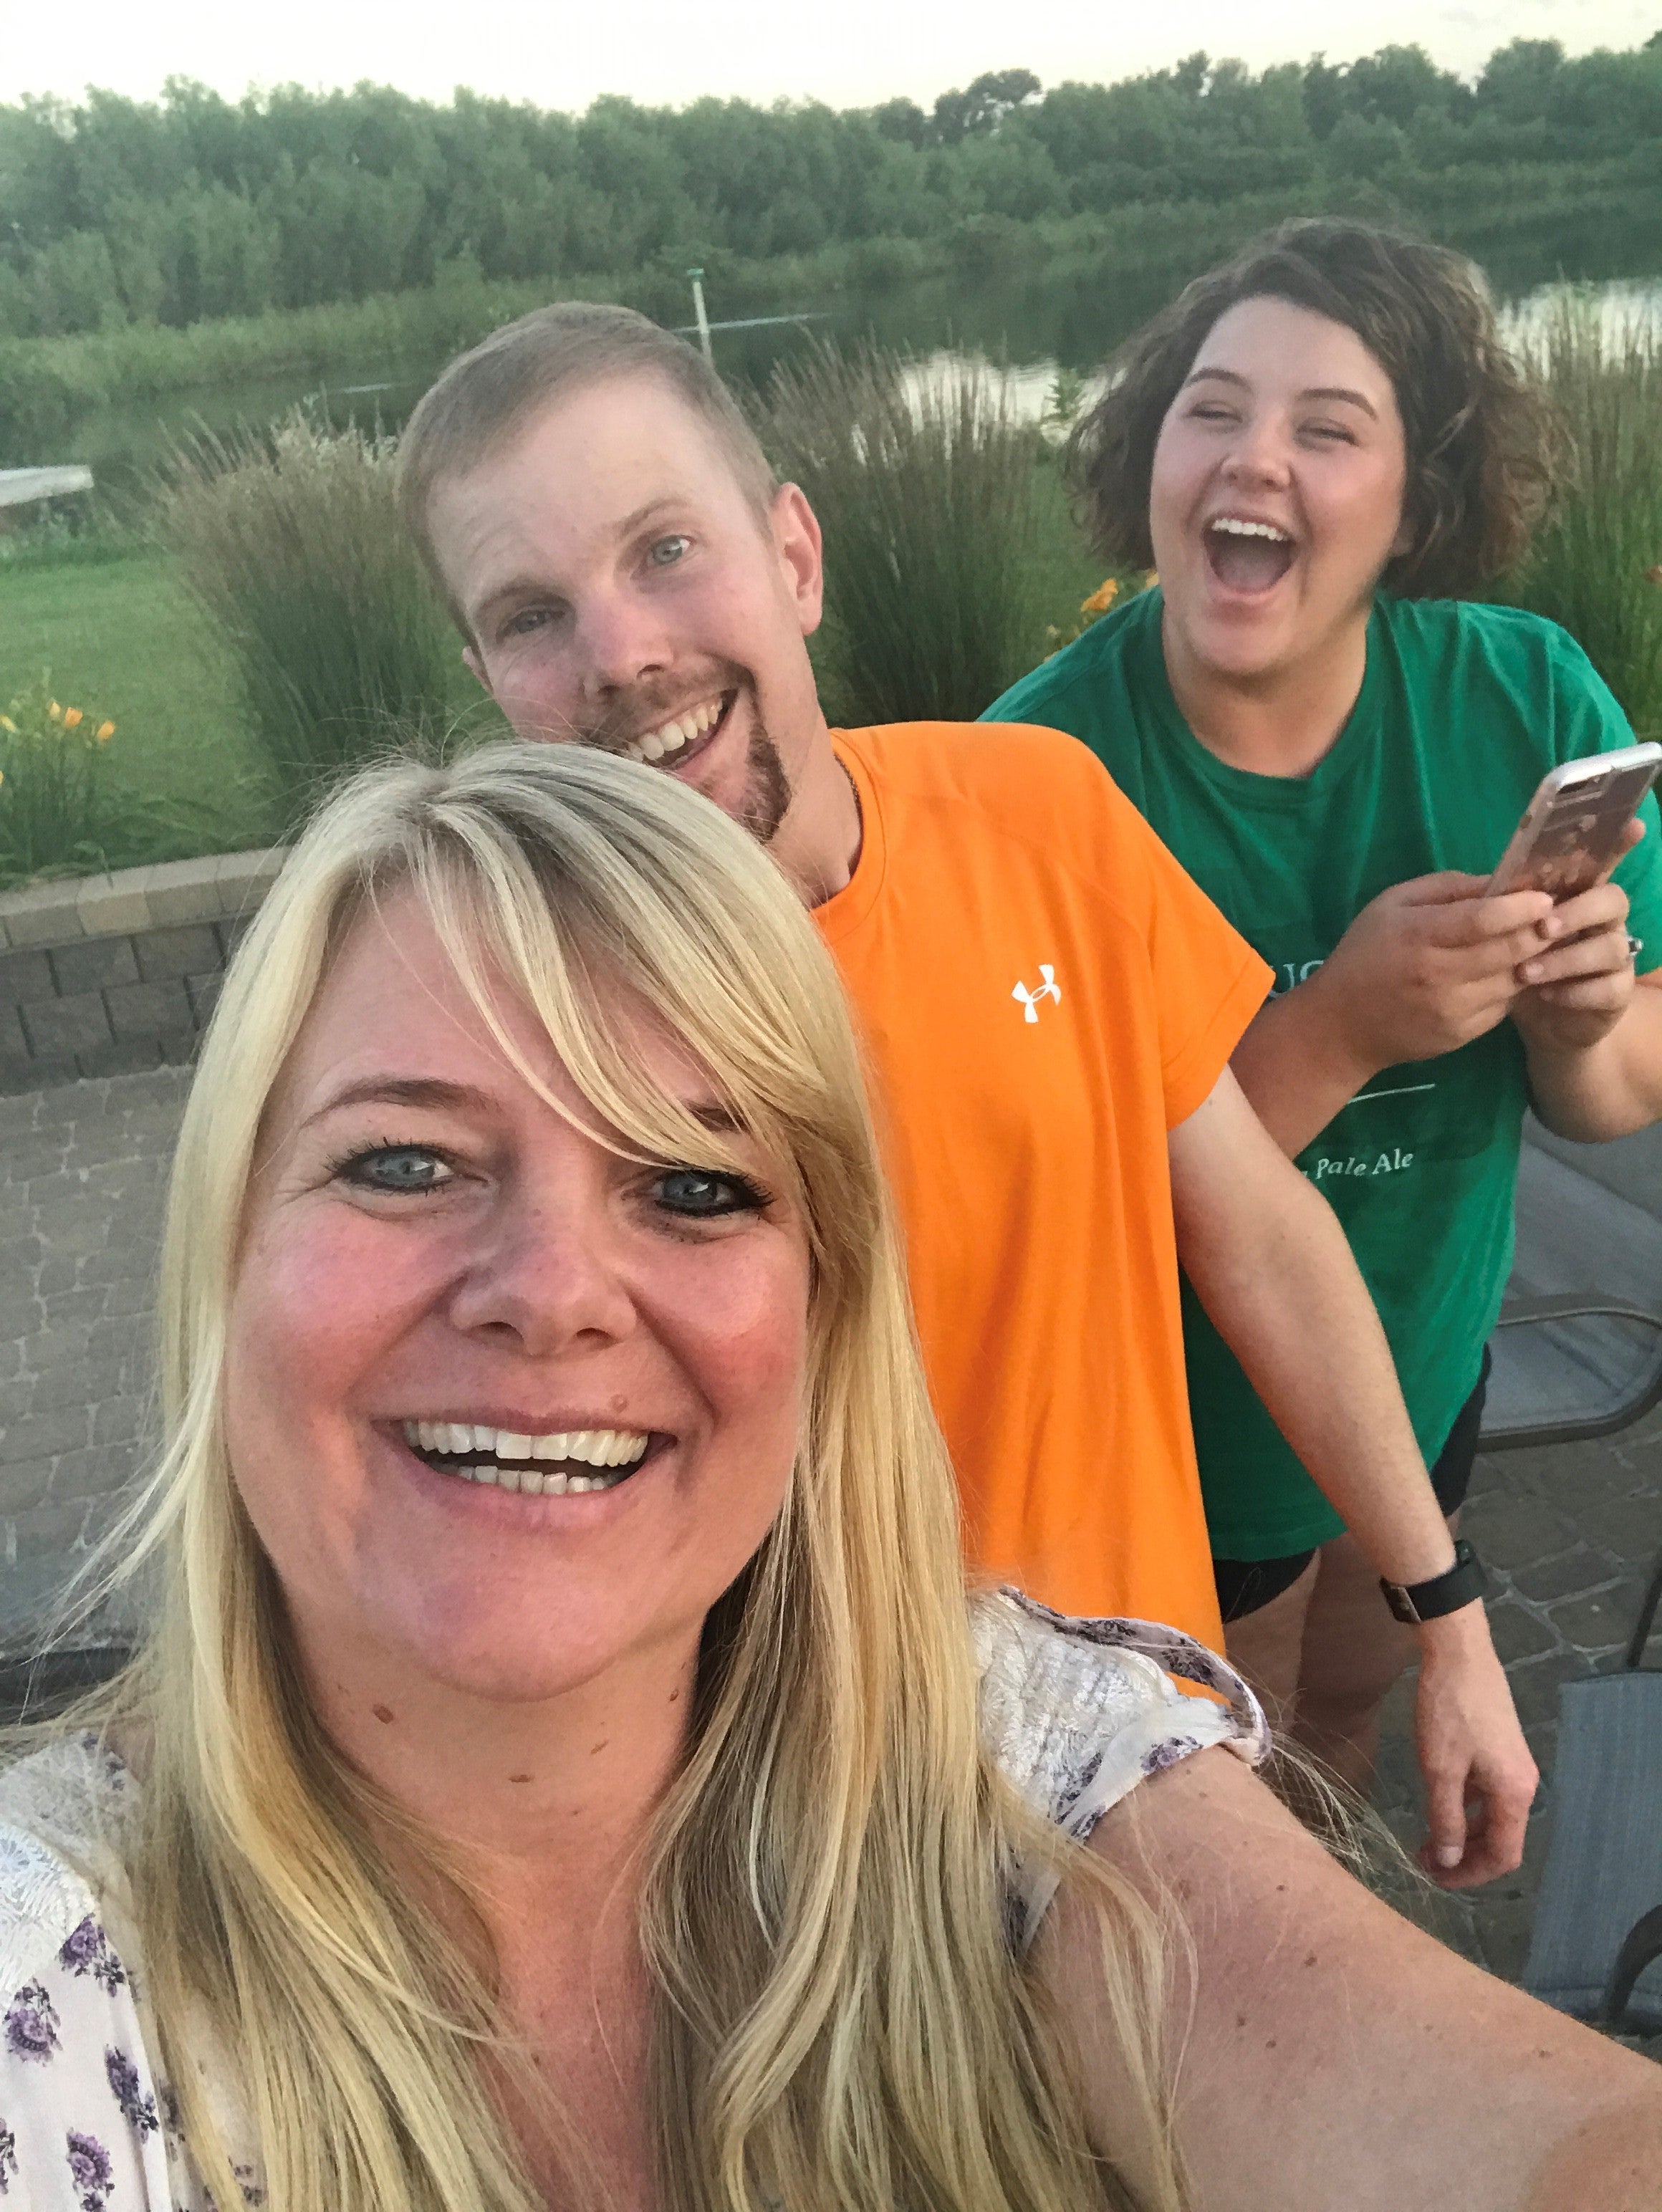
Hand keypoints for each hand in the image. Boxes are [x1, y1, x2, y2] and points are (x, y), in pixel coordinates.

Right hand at [1307, 873, 1555, 1080]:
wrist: (1342, 1025)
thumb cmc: (1366, 953)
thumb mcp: (1392, 904)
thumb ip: (1446, 889)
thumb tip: (1500, 882)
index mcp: (1419, 936)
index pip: (1483, 919)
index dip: (1521, 907)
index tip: (1544, 897)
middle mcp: (1439, 976)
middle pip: (1510, 950)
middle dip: (1540, 932)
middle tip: (1553, 918)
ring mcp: (1453, 1011)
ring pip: (1514, 980)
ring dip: (1530, 960)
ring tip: (1534, 943)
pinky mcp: (1462, 1035)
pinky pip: (1503, 1006)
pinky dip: (1510, 987)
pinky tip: (1502, 974)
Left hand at [1413, 1604, 1537, 1887]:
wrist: (1459, 1653)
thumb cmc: (1448, 1711)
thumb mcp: (1439, 1769)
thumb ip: (1446, 1820)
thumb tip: (1450, 1861)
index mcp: (1515, 1793)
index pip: (1504, 1855)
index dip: (1472, 1875)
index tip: (1438, 1879)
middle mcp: (1522, 1783)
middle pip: (1501, 1838)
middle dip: (1466, 1857)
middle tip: (1426, 1862)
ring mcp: (1512, 1765)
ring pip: (1492, 1816)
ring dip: (1464, 1833)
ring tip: (1427, 1841)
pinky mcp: (1499, 1749)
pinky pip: (1487, 1794)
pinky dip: (1465, 1808)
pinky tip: (1438, 1807)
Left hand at [1511, 828, 1643, 1054]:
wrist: (1542, 1021)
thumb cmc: (1525, 965)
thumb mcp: (1509, 934)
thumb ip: (1507, 908)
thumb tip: (1488, 887)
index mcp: (1579, 897)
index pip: (1602, 864)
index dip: (1619, 845)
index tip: (1633, 826)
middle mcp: (1605, 921)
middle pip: (1613, 900)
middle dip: (1579, 911)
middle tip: (1543, 928)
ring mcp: (1617, 957)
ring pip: (1611, 947)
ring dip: (1566, 958)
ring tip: (1525, 973)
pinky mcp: (1617, 992)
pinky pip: (1609, 987)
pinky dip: (1575, 991)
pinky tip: (1546, 994)